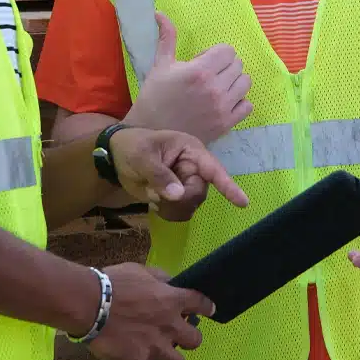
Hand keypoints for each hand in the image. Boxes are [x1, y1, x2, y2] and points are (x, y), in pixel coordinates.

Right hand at [88, 262, 214, 359]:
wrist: (90, 304)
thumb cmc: (114, 282)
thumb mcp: (139, 270)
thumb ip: (158, 277)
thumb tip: (170, 281)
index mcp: (170, 300)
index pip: (199, 303)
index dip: (206, 307)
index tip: (210, 310)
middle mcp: (168, 327)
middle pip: (195, 340)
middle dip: (189, 337)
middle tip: (178, 334)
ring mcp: (154, 348)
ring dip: (169, 356)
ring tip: (159, 352)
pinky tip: (133, 359)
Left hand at [108, 126, 248, 216]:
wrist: (116, 156)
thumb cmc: (132, 146)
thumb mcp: (143, 156)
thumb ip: (160, 175)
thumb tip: (179, 194)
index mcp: (190, 151)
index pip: (214, 169)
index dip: (228, 186)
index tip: (243, 202)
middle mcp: (193, 168)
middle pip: (199, 194)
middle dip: (179, 199)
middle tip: (156, 194)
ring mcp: (186, 183)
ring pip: (191, 206)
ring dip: (171, 207)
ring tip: (153, 194)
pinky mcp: (177, 197)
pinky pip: (181, 213)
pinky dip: (167, 212)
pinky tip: (154, 202)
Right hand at [123, 13, 252, 144]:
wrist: (152, 133)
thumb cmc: (154, 96)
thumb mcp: (160, 64)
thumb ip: (167, 37)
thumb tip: (159, 13)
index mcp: (200, 71)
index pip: (228, 51)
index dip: (216, 53)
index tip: (203, 61)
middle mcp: (215, 88)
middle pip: (238, 65)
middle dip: (225, 65)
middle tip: (208, 74)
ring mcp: (223, 108)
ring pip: (245, 83)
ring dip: (234, 81)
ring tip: (218, 87)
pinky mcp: (226, 124)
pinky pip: (247, 106)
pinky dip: (239, 102)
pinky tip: (224, 102)